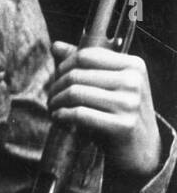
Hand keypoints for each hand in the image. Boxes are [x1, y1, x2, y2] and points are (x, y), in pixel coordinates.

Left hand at [49, 41, 161, 178]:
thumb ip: (84, 64)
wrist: (140, 146)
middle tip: (51, 97)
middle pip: (76, 74)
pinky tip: (59, 118)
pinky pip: (80, 114)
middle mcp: (134, 81)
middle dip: (56, 87)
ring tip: (53, 108)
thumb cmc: (119, 111)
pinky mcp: (122, 125)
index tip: (57, 77)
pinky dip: (62, 115)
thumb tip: (56, 46)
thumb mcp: (108, 84)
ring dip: (56, 101)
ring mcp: (130, 104)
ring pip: (75, 93)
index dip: (64, 66)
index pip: (86, 55)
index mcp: (133, 65)